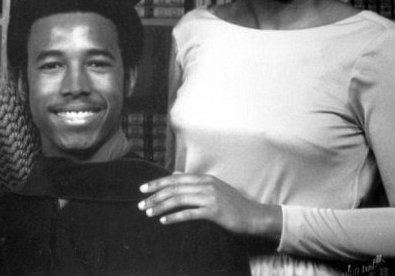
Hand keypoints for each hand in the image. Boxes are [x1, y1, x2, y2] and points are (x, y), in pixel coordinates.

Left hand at [138, 173, 281, 238]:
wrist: (253, 216)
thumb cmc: (231, 203)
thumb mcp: (213, 187)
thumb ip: (194, 181)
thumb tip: (175, 174)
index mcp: (203, 178)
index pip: (174, 179)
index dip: (157, 183)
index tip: (143, 190)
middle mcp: (205, 184)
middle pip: (173, 188)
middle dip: (155, 196)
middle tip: (141, 204)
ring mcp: (210, 196)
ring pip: (178, 199)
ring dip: (161, 206)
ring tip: (149, 212)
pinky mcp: (214, 210)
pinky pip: (189, 213)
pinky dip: (174, 216)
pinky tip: (164, 221)